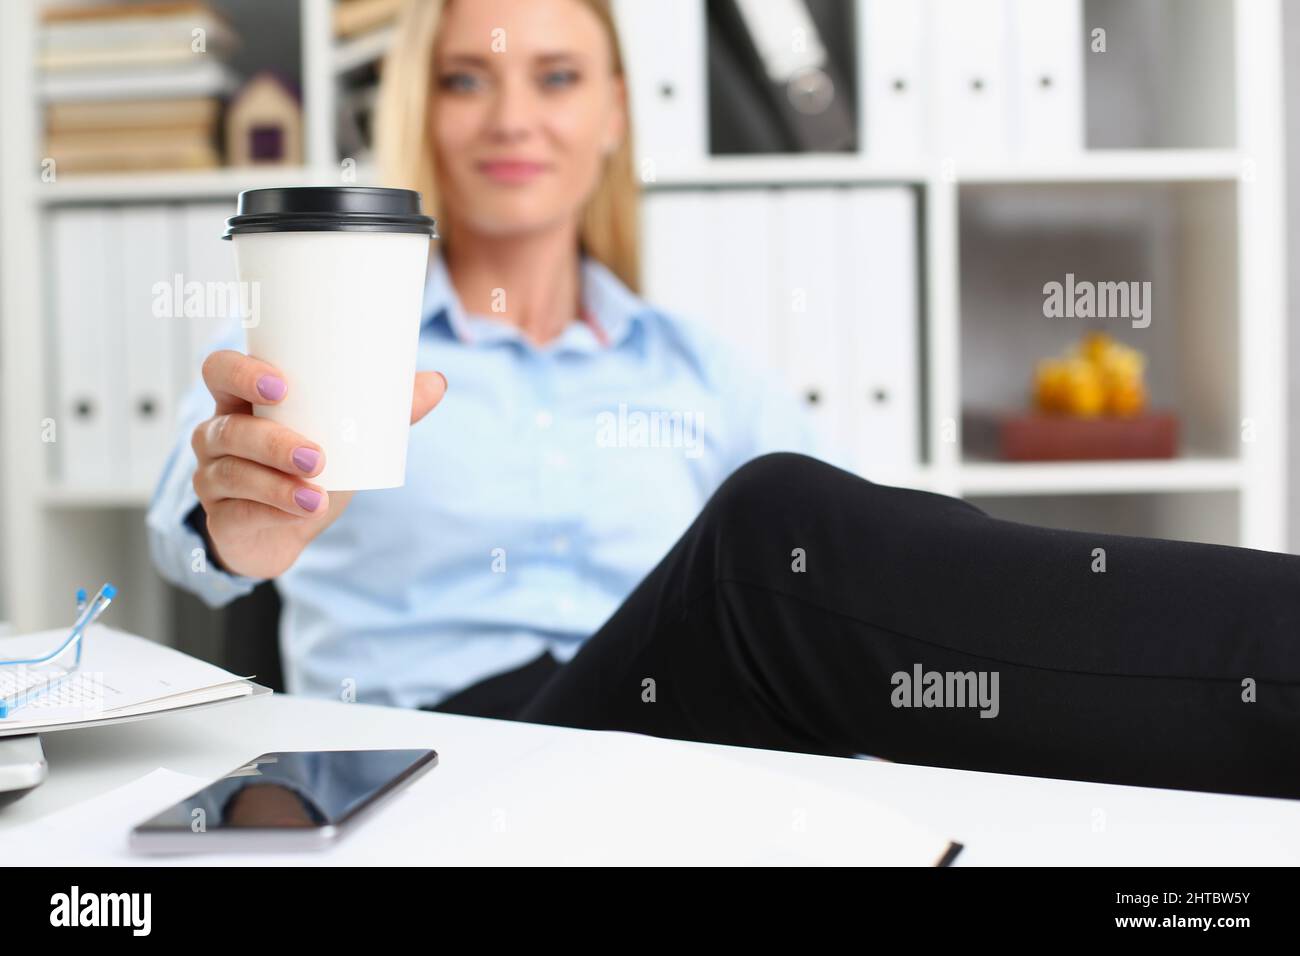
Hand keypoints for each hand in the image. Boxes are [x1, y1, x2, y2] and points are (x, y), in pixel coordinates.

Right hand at [190, 350, 446, 578]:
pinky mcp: (220, 516)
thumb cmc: (310, 469)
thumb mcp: (347, 440)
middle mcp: (218, 433)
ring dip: (278, 484)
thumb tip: (436, 382)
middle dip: (272, 441)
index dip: (242, 373)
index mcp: (243, 401)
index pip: (220, 370)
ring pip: (233, 472)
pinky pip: (238, 511)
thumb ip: (387, 412)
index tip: (283, 386)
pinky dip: (273, 511)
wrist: (287, 532)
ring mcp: (212, 475)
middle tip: (317, 455)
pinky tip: (302, 511)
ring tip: (317, 495)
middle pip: (229, 428)